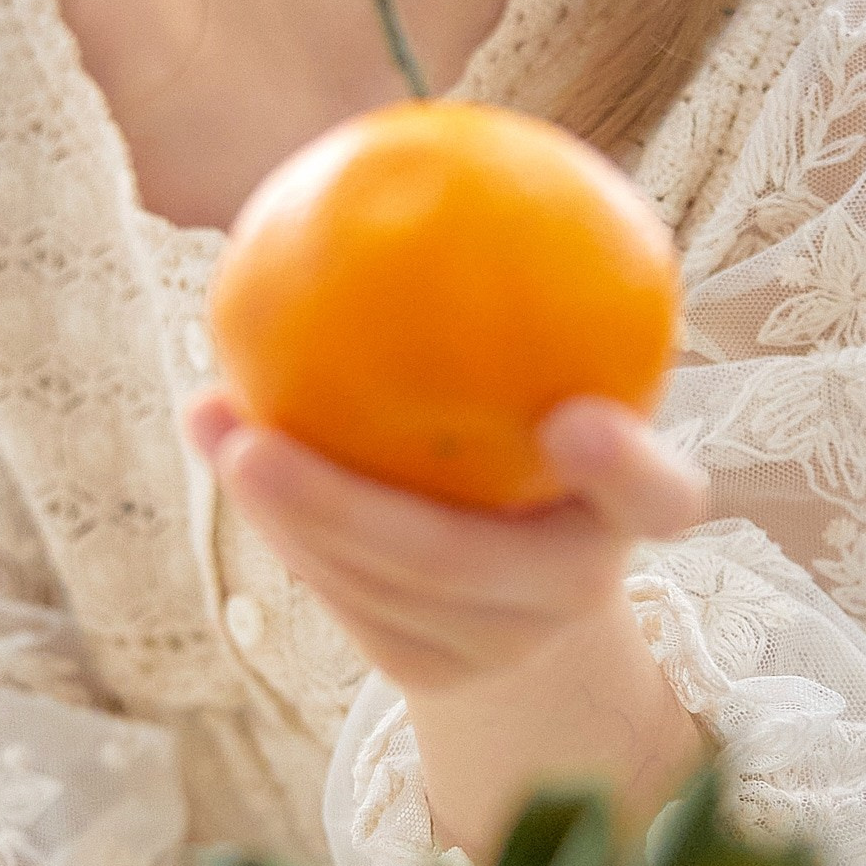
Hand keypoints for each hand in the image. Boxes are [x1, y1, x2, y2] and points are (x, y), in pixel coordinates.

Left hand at [187, 390, 709, 865]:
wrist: (536, 613)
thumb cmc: (543, 475)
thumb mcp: (566, 419)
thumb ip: (546, 359)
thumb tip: (472, 191)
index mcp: (626, 521)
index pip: (657, 497)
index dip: (624, 469)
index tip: (579, 422)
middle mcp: (572, 597)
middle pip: (452, 561)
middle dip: (338, 506)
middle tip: (246, 440)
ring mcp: (495, 651)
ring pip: (374, 590)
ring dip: (278, 512)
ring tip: (208, 418)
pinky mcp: (427, 673)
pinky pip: (344, 604)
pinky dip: (283, 532)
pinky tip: (222, 444)